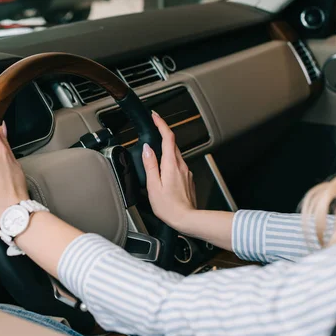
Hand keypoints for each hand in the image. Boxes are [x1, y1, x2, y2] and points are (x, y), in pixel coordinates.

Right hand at [142, 113, 196, 230]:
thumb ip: (150, 165)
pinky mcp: (187, 178)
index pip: (168, 137)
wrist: (187, 219)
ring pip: (175, 154)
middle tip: (154, 129)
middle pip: (172, 144)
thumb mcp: (153, 185)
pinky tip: (164, 170)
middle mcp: (181, 165)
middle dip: (163, 135)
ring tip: (155, 152)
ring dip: (166, 149)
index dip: (161, 124)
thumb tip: (147, 149)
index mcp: (171, 164)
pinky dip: (170, 161)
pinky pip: (178, 165)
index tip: (155, 116)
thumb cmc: (170, 207)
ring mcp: (186, 172)